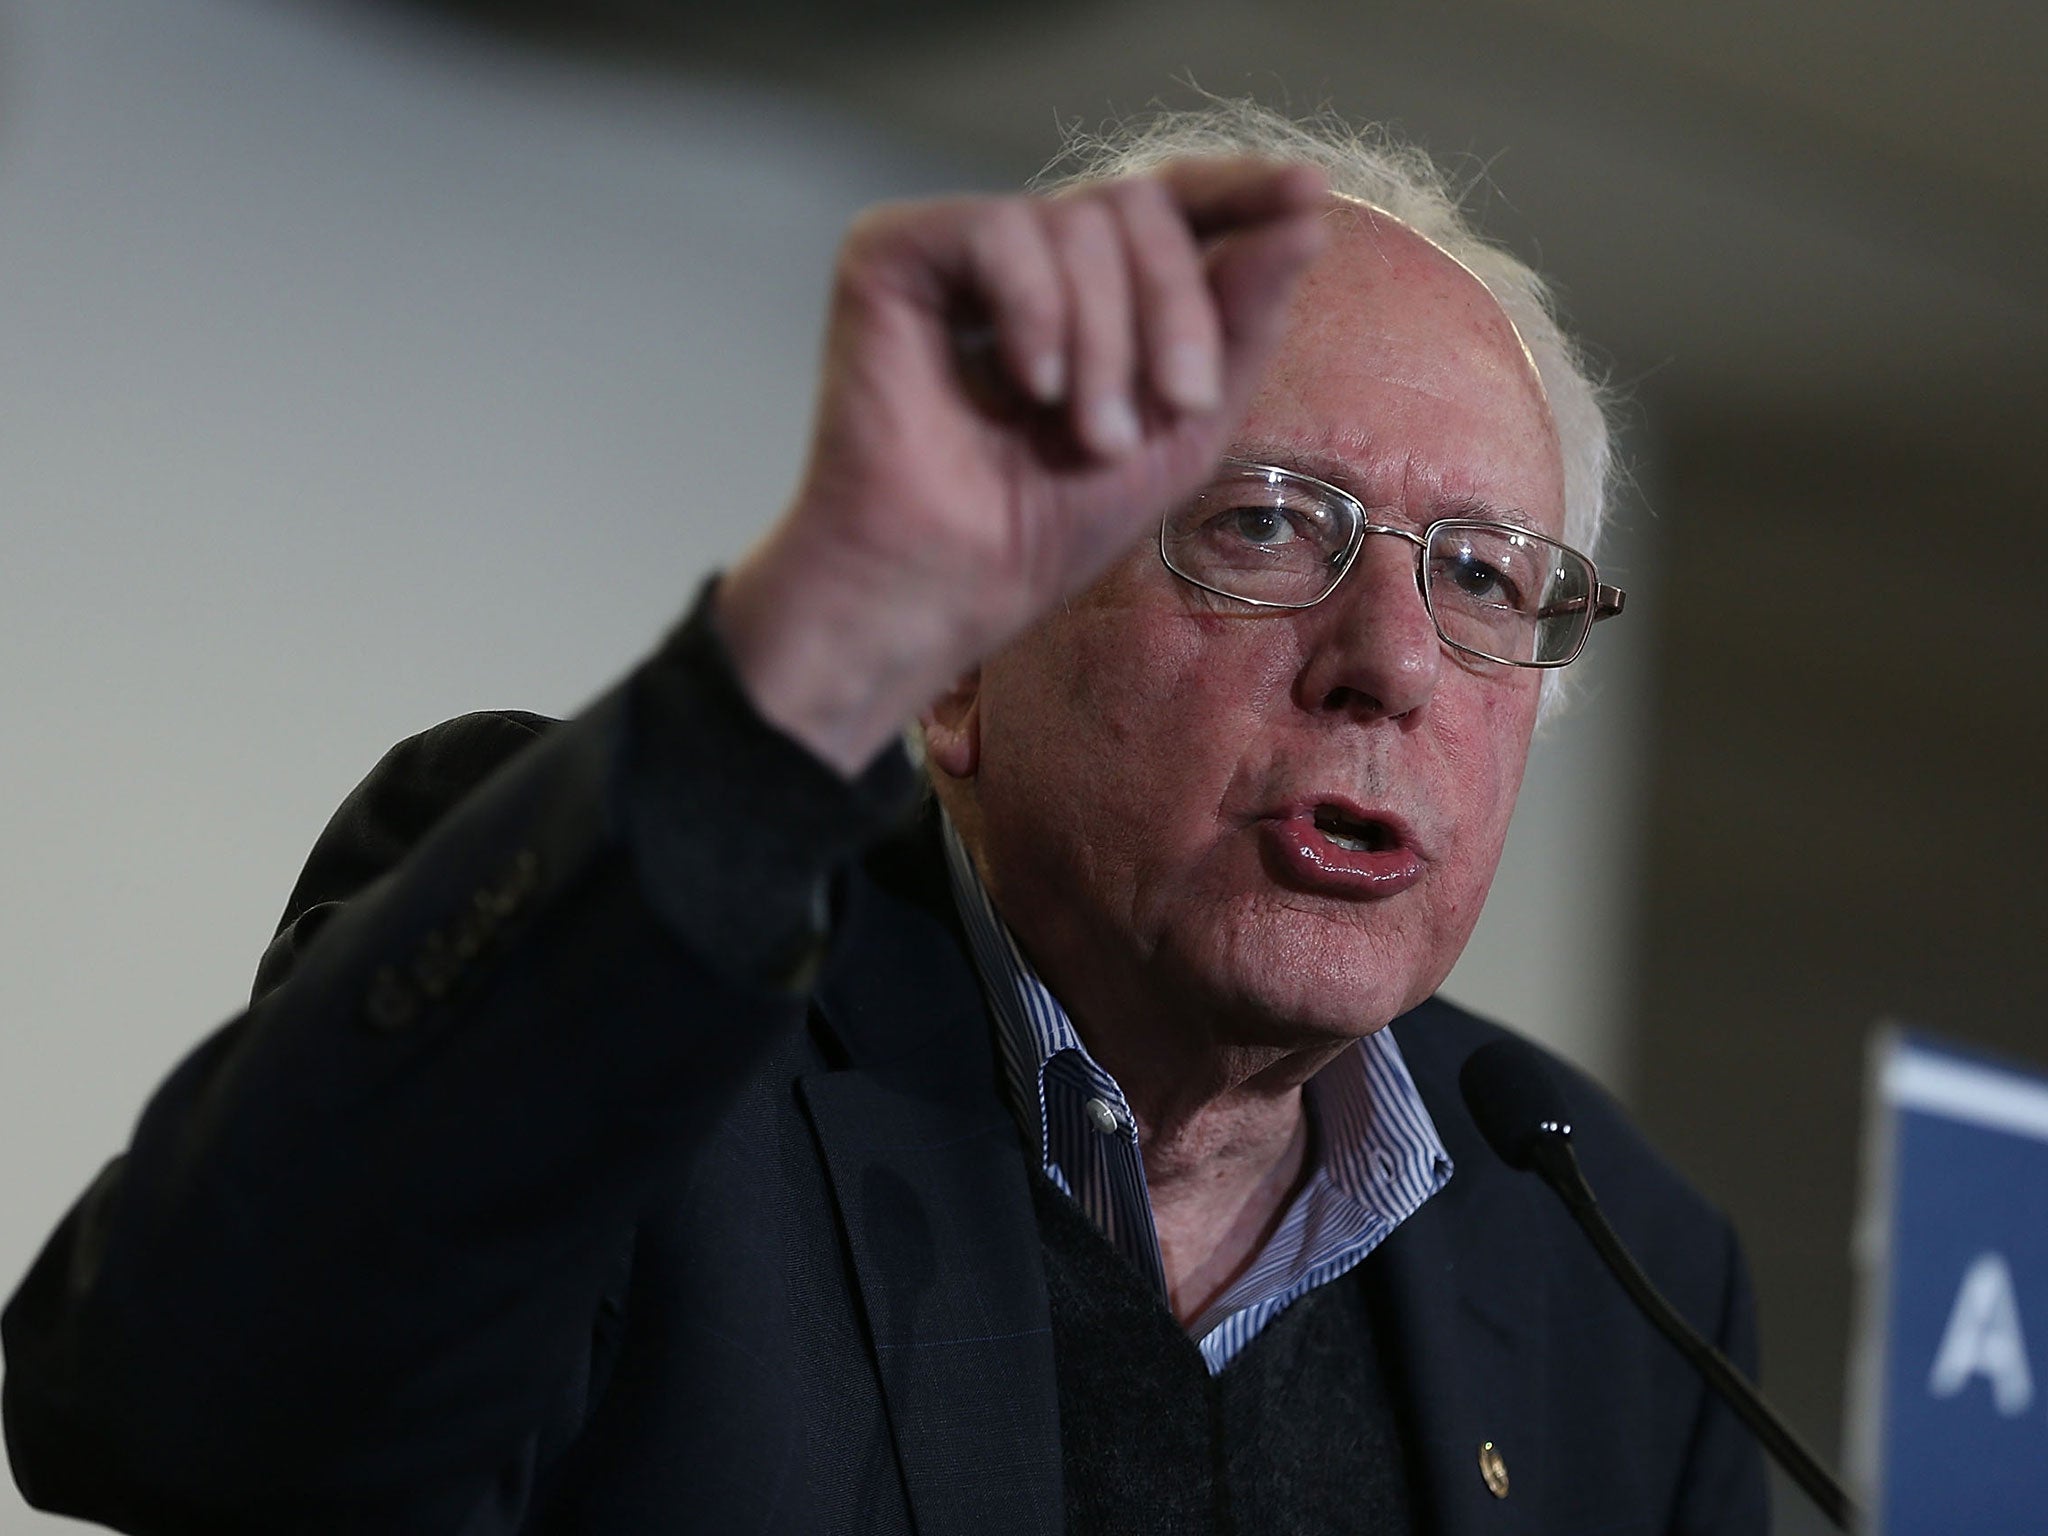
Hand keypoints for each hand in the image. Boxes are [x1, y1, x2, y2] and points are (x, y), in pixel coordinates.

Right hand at [715, 158, 1328, 774]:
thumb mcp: (1186, 423)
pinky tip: (1030, 386)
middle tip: (1175, 408)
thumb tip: (1307, 209)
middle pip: (1138, 205)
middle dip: (1176, 310)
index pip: (1172, 201)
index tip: (1309, 190)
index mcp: (1091, 288)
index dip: (1240, 188)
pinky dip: (1036, 311)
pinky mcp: (890, 251)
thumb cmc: (1053, 523)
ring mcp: (957, 249)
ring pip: (1080, 222)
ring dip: (1109, 342)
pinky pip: (1001, 231)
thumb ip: (1244, 316)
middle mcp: (1025, 254)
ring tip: (1091, 435)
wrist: (951, 583)